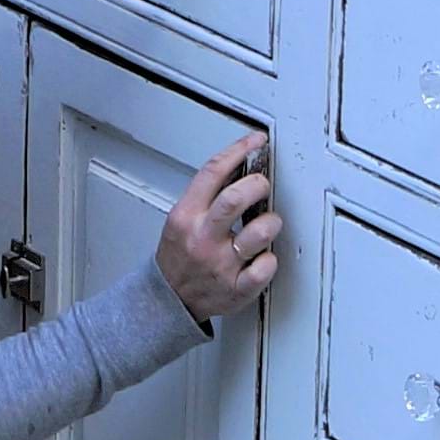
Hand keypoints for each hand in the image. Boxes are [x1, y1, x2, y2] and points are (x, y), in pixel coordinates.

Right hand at [157, 133, 282, 325]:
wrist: (168, 299)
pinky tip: (264, 256)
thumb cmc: (179, 256)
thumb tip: (240, 165)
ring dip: (272, 222)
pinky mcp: (236, 289)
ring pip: (258, 233)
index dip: (240, 149)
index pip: (213, 171)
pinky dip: (271, 259)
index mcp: (186, 216)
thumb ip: (206, 195)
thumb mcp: (181, 218)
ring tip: (269, 223)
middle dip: (258, 185)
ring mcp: (220, 265)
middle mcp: (202, 238)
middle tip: (263, 186)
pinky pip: (265, 269)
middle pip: (235, 199)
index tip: (256, 141)